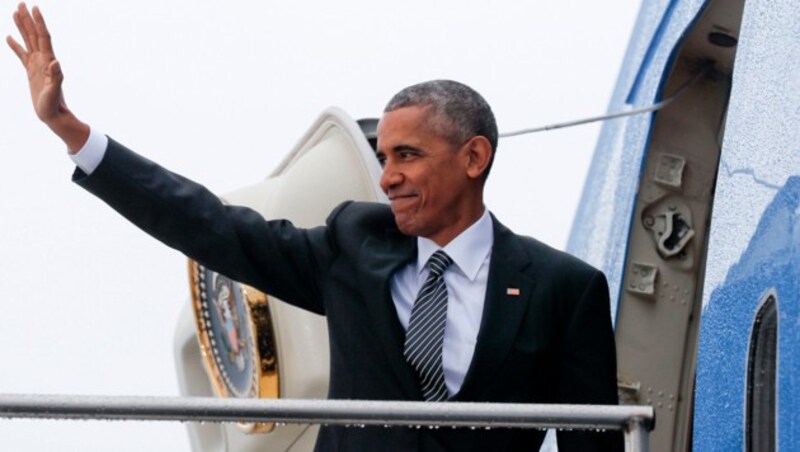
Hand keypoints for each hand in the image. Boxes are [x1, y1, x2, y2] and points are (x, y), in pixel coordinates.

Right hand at [7, 2, 87, 150]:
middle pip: (34, 35)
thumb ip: (56, 77)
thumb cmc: (54, 105)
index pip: (43, 37)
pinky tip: (9, 37)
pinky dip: (15, 45)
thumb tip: (55, 62)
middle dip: (28, 19)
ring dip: (22, 27)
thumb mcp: (54, 91)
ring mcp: (37, 65)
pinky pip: (21, 55)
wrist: (54, 115)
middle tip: (21, 3)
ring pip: (27, 41)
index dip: (39, 22)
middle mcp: (43, 60)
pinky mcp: (31, 71)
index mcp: (48, 61)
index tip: (34, 8)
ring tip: (15, 13)